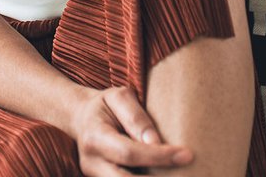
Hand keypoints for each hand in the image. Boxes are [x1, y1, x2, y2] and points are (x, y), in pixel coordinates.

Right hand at [70, 84, 192, 174]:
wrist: (79, 118)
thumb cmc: (104, 105)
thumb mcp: (119, 97)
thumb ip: (136, 117)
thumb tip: (155, 142)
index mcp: (95, 137)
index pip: (129, 153)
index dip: (159, 157)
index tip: (187, 154)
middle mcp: (92, 163)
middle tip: (186, 172)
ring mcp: (95, 176)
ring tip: (176, 172)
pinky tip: (162, 173)